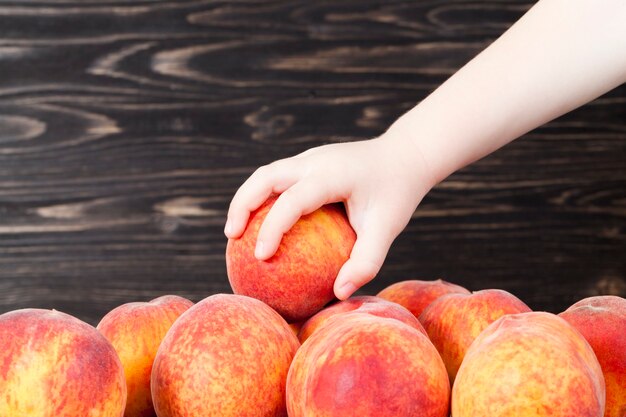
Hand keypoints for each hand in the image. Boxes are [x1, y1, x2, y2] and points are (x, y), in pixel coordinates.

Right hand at [224, 133, 435, 299]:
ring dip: (246, 199)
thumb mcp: (387, 228)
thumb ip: (366, 261)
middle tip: (232, 238)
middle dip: (242, 205)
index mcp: (331, 174)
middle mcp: (314, 161)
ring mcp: (310, 157)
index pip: (292, 200)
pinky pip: (277, 178)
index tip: (260, 257)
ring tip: (236, 233)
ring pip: (265, 174)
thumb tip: (340, 293)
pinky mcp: (309, 161)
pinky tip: (261, 224)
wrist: (405, 155)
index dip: (272, 227)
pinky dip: (262, 198)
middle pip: (265, 177)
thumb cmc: (397, 193)